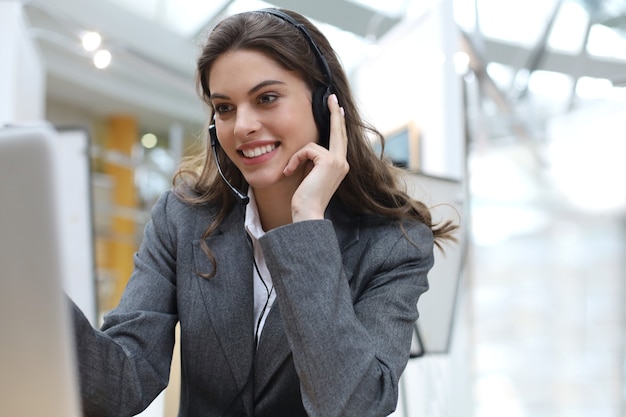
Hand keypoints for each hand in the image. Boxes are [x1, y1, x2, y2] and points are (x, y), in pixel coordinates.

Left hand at [284, 94, 348, 221]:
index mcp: (339, 165)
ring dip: (297, 157)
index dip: (338, 123)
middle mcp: (343, 162)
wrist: (307, 212)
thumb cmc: (305, 198)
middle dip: (334, 114)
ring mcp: (338, 161)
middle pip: (338, 132)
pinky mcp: (329, 161)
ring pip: (313, 145)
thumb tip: (309, 147)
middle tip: (332, 98)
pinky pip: (307, 149)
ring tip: (291, 171)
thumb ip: (314, 160)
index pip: (339, 140)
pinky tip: (291, 172)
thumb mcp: (310, 174)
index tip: (338, 108)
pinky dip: (295, 159)